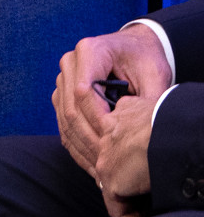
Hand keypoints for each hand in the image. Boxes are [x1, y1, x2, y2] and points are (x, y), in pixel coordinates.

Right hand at [57, 25, 170, 216]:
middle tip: (106, 164)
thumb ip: (148, 99)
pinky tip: (90, 160)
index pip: (83, 92)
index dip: (97, 120)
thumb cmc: (146, 59)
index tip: (115, 143)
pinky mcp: (62, 91)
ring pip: (63, 117)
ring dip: (80, 144)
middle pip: (70, 107)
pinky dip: (76, 141)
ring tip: (99, 169)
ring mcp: (63, 77)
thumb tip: (139, 130)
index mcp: (90, 51)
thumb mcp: (154, 75)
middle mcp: (70, 62)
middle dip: (89, 138)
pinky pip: (62, 119)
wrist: (134, 47)